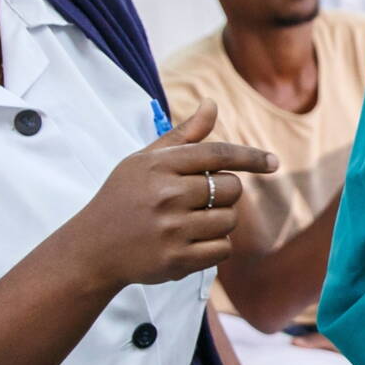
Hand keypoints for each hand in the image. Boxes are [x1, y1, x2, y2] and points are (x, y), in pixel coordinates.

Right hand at [57, 102, 276, 290]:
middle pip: (231, 188)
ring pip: (230, 220)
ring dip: (220, 221)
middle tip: (200, 199)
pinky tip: (192, 241)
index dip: (250, 157)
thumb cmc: (123, 198)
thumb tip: (212, 104)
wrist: (92, 248)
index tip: (272, 163)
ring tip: (191, 222)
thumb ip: (182, 136)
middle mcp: (166, 195)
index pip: (217, 154)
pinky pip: (223, 249)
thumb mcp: (144, 161)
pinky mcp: (177, 260)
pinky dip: (216, 246)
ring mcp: (171, 229)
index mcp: (158, 166)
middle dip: (224, 193)